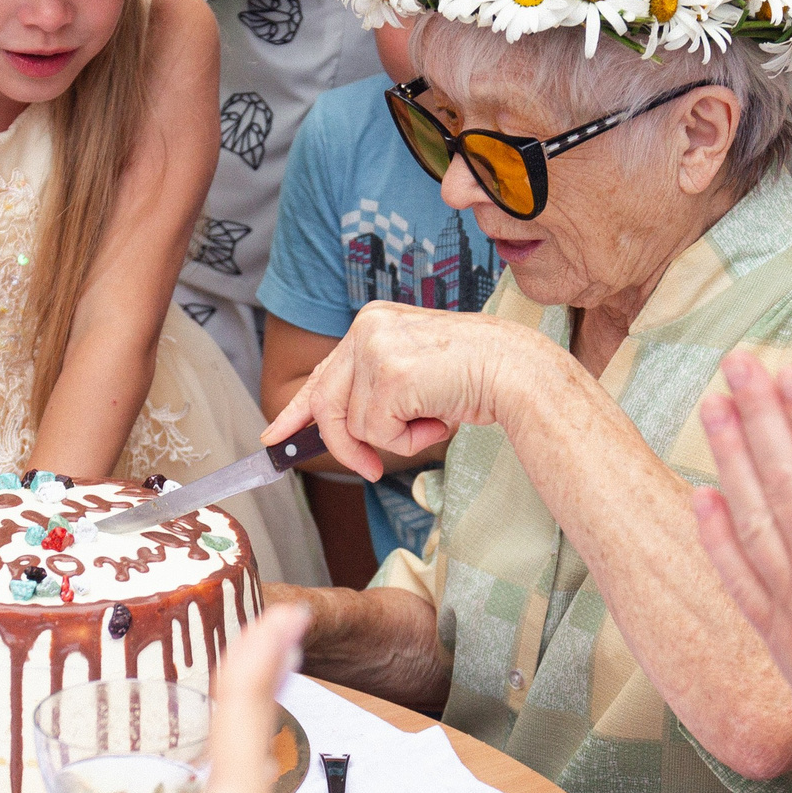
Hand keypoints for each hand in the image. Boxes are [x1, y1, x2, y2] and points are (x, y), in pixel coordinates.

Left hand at [260, 304, 533, 481]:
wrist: (518, 370)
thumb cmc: (475, 376)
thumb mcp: (414, 376)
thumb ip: (375, 393)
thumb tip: (340, 434)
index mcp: (372, 322)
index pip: (324, 373)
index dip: (297, 411)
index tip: (274, 436)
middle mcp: (366, 328)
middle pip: (327, 404)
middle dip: (344, 445)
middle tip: (367, 470)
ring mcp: (376, 349)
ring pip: (355, 424)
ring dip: (394, 439)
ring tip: (433, 419)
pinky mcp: (389, 375)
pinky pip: (378, 432)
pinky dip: (408, 440)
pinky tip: (438, 420)